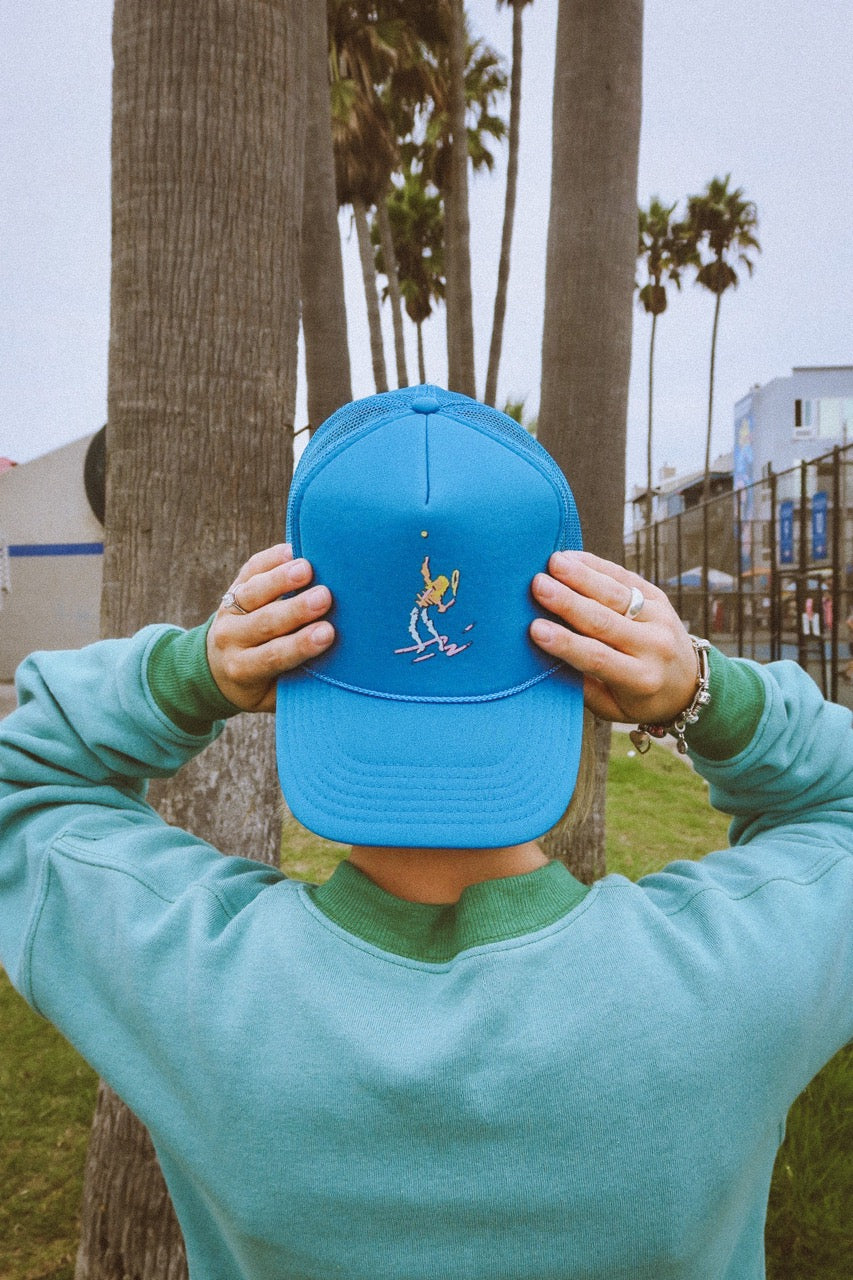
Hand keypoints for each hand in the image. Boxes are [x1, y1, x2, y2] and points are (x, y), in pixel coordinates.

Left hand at [207, 544, 333, 712]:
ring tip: (307, 568)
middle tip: (325, 598)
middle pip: (265, 621)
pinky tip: (291, 551)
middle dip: (296, 609)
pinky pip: (249, 569)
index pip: (273, 656)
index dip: (300, 645)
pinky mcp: (233, 588)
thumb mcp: (273, 696)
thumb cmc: (260, 685)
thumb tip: (339, 673)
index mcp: (243, 669)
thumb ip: (299, 685)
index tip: (328, 634)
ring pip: (253, 592)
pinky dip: (269, 559)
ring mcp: (229, 611)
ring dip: (281, 579)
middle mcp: (231, 639)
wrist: (217, 668)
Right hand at [530, 551, 698, 724]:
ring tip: (553, 562)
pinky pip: (626, 577)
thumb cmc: (640, 698)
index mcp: (640, 679)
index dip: (566, 643)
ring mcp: (660, 618)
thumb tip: (546, 660)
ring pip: (615, 594)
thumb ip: (584, 688)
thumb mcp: (614, 708)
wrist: (689, 683)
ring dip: (581, 576)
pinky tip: (572, 557)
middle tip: (538, 585)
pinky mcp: (659, 597)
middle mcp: (654, 646)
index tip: (536, 629)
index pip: (598, 658)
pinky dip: (597, 565)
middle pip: (604, 620)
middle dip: (568, 602)